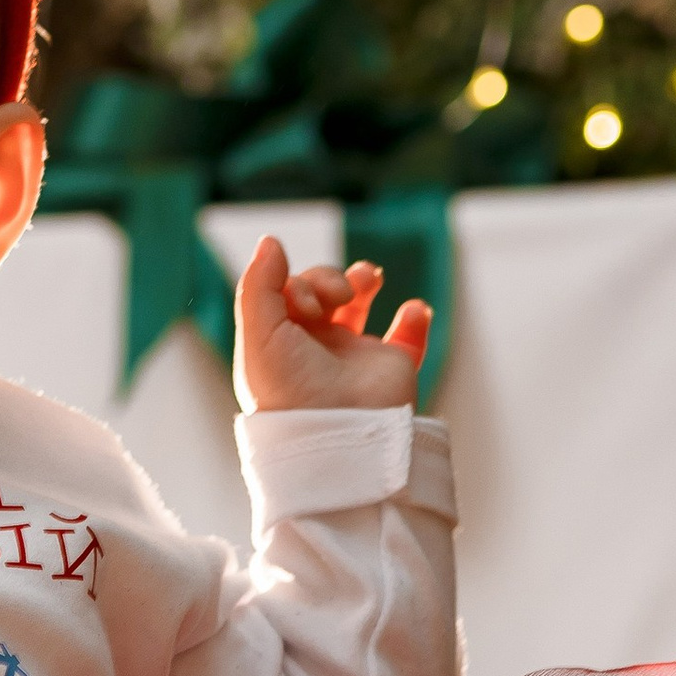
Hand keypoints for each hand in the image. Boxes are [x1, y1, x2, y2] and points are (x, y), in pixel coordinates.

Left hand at [234, 237, 429, 413]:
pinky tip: (411, 310)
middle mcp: (317, 347)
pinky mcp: (393, 368)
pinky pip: (410, 337)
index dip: (301, 283)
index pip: (290, 289)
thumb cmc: (289, 390)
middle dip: (331, 277)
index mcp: (283, 341)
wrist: (337, 435)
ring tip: (368, 279)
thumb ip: (259, 284)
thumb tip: (270, 240)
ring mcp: (355, 357)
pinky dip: (416, 317)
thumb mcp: (259, 334)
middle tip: (337, 295)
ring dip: (363, 278)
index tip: (307, 304)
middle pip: (323, 289)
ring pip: (360, 304)